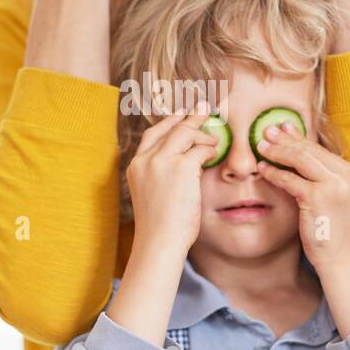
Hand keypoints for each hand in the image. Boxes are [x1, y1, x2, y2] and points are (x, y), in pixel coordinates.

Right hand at [126, 107, 217, 256]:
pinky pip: (200, 149)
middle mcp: (146, 160)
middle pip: (170, 128)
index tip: (181, 114)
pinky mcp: (181, 167)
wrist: (159, 242)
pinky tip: (214, 154)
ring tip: (214, 138)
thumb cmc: (160, 226)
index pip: (152, 134)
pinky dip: (209, 149)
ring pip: (186, 133)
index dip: (169, 121)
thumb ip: (162, 174)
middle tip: (204, 108)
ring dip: (203, 134)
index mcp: (136, 166)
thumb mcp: (153, 194)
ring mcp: (162, 161)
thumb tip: (189, 160)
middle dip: (189, 117)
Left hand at [255, 120, 349, 335]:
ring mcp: (334, 186)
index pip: (321, 150)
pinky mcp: (318, 198)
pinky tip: (262, 169)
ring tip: (260, 146)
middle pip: (310, 150)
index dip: (300, 138)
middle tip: (266, 132)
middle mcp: (348, 176)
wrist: (345, 262)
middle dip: (285, 140)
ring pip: (300, 159)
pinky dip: (274, 172)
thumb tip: (301, 157)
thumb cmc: (337, 234)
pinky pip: (290, 179)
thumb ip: (326, 180)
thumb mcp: (338, 201)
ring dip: (277, 151)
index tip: (284, 129)